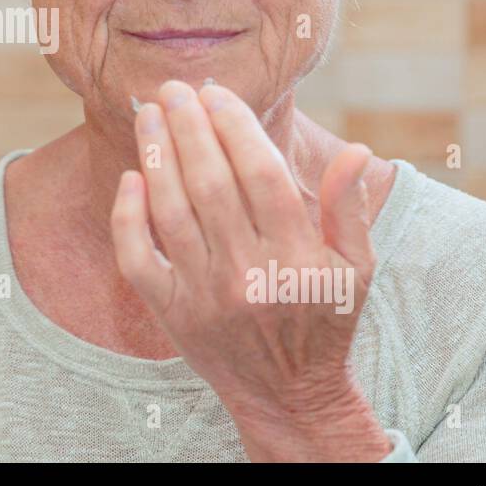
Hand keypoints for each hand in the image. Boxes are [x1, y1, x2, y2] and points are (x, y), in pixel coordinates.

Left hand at [110, 79, 389, 460]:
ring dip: (156, 156)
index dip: (235, 126)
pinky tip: (131, 178)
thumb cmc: (324, 322)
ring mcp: (204, 294)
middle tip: (174, 88)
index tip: (216, 93)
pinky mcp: (171, 312)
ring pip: (171, 211)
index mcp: (296, 256)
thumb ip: (349, 209)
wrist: (289, 396)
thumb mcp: (356, 270)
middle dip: (189, 127)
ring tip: (148, 114)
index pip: (260, 174)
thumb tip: (356, 149)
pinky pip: (137, 258)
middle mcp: (247, 273)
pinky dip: (128, 217)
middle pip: (210, 184)